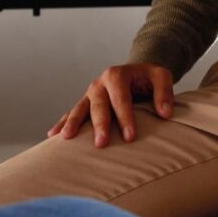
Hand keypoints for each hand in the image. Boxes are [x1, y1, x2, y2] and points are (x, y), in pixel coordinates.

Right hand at [47, 63, 173, 147]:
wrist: (136, 72)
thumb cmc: (149, 78)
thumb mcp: (162, 77)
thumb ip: (164, 92)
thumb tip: (165, 113)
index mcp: (117, 74)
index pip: (121, 98)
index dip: (125, 117)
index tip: (130, 137)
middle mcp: (100, 83)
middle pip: (98, 105)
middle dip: (99, 124)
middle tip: (101, 143)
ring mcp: (89, 94)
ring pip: (80, 109)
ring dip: (73, 123)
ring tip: (66, 139)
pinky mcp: (85, 103)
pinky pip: (71, 113)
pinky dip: (62, 123)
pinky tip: (52, 136)